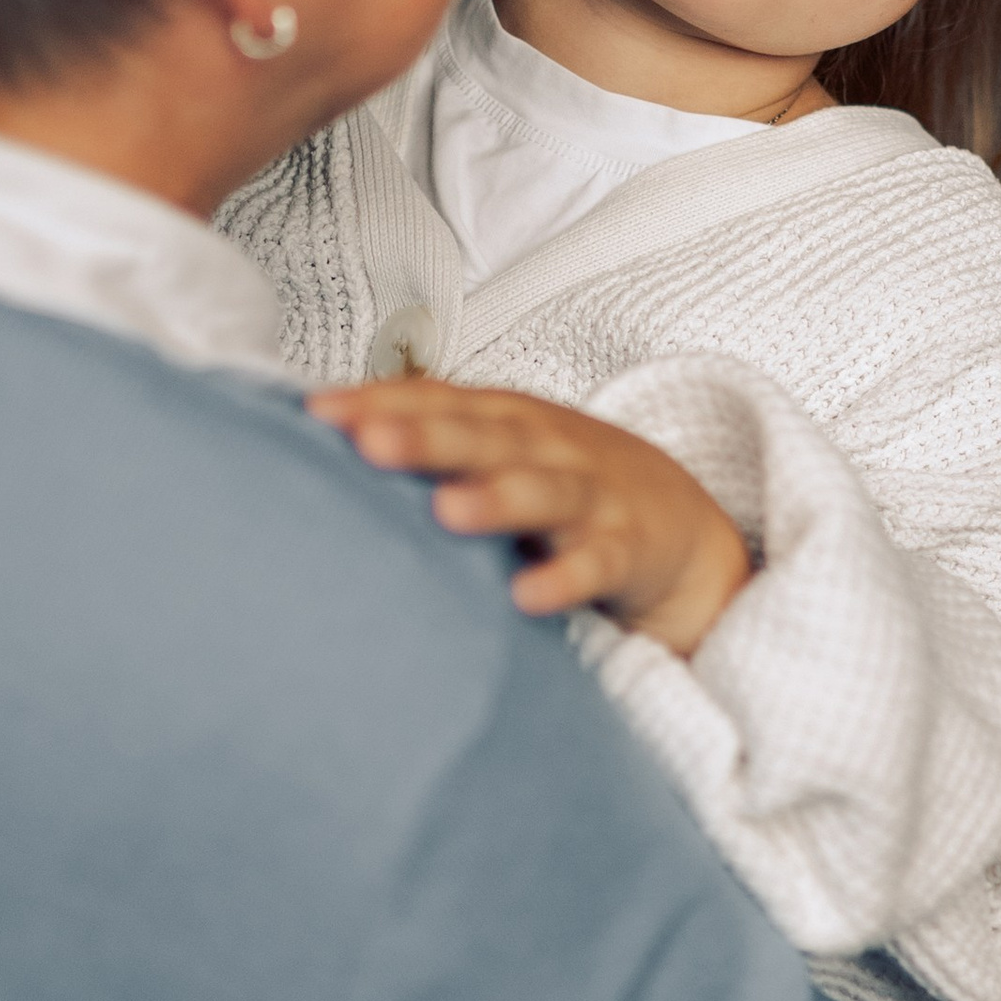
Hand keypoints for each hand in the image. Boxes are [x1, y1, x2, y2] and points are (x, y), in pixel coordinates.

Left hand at [310, 378, 751, 654]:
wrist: (682, 529)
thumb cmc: (567, 488)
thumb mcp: (501, 454)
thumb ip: (428, 442)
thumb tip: (319, 437)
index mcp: (506, 422)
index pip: (438, 402)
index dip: (380, 404)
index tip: (318, 415)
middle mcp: (546, 449)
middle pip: (484, 437)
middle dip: (427, 438)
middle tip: (371, 444)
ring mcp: (591, 497)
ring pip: (542, 493)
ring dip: (496, 499)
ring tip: (447, 511)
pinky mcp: (627, 550)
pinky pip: (595, 565)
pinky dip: (564, 579)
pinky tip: (526, 598)